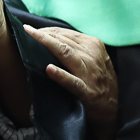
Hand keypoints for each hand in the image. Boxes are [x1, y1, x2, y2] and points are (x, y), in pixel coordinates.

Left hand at [24, 25, 118, 139]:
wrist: (115, 110)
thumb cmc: (100, 82)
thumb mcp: (93, 60)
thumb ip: (78, 48)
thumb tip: (52, 36)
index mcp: (94, 45)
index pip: (66, 33)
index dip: (47, 30)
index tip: (30, 29)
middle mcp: (92, 56)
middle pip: (63, 40)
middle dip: (43, 34)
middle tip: (25, 31)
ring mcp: (90, 74)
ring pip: (66, 54)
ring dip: (47, 44)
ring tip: (30, 38)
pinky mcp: (87, 92)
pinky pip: (72, 82)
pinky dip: (61, 75)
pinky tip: (48, 69)